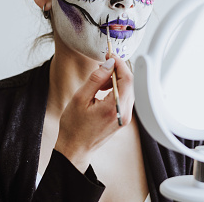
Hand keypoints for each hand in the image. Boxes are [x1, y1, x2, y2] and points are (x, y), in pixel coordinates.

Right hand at [54, 54, 133, 171]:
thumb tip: (109, 63)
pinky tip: (103, 90)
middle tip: (103, 64)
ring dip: (116, 79)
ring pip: (128, 89)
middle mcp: (124, 112)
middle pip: (130, 83)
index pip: (127, 78)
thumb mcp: (80, 98)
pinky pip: (124, 97)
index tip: (109, 54)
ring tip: (99, 80)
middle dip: (118, 70)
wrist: (75, 149)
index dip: (119, 63)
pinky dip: (116, 89)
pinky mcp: (122, 118)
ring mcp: (125, 116)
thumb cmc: (74, 126)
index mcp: (114, 107)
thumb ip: (96, 79)